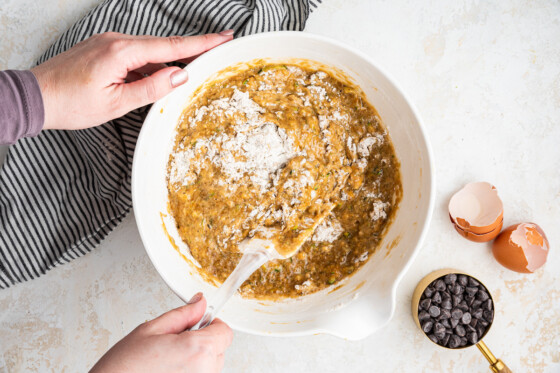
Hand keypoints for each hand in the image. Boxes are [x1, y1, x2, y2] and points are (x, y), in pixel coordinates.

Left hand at [31, 31, 233, 130]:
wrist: (36, 97)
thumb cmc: (72, 104)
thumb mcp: (117, 103)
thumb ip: (152, 88)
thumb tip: (180, 75)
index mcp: (122, 51)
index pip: (172, 47)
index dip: (201, 43)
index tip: (223, 37)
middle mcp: (116, 40)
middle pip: (164, 46)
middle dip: (191, 49)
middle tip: (218, 47)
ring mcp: (108, 43)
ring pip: (149, 51)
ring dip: (168, 61)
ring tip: (189, 70)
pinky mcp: (103, 49)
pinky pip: (135, 54)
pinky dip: (150, 65)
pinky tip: (157, 76)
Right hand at [90, 293, 232, 372]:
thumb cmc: (124, 367)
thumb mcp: (151, 330)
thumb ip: (183, 315)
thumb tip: (200, 302)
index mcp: (197, 350)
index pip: (225, 332)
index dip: (212, 324)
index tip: (200, 323)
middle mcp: (204, 371)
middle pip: (219, 349)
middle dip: (203, 341)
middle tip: (176, 343)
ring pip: (210, 365)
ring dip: (197, 359)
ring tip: (168, 360)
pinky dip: (191, 371)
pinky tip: (169, 371)